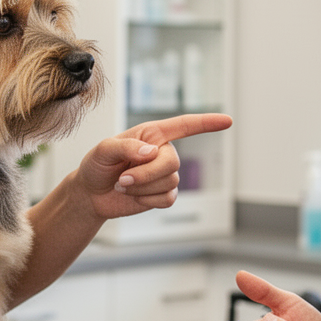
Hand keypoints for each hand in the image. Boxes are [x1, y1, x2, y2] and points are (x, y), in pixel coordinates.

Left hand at [74, 113, 231, 219]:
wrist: (92, 193)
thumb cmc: (97, 165)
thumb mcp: (104, 149)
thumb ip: (126, 146)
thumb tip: (152, 152)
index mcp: (152, 134)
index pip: (184, 125)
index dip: (206, 123)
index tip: (228, 121)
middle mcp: (162, 152)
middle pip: (173, 162)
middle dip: (146, 174)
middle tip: (122, 179)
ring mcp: (164, 174)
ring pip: (169, 182)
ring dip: (141, 187)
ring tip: (122, 185)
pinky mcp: (162, 194)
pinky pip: (167, 199)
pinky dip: (147, 200)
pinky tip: (134, 196)